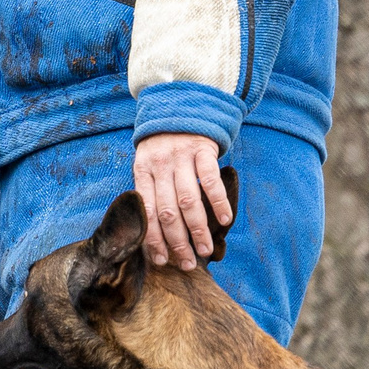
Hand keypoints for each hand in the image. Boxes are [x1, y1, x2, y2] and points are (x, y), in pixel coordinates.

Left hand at [133, 133, 231, 270]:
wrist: (182, 104)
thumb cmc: (164, 144)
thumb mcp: (149, 163)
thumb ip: (152, 190)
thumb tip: (158, 234)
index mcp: (142, 171)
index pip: (146, 213)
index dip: (153, 239)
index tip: (163, 261)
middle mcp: (159, 165)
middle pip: (167, 212)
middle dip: (178, 242)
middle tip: (188, 263)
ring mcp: (181, 156)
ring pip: (188, 201)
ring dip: (198, 230)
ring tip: (206, 250)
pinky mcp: (202, 148)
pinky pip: (210, 180)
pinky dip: (218, 202)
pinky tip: (225, 220)